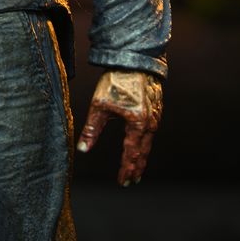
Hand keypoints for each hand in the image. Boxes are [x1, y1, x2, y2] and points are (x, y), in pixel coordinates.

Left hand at [77, 69, 162, 185]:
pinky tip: (142, 144)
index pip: (131, 153)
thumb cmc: (116, 80)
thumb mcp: (99, 105)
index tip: (123, 181)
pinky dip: (146, 142)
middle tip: (131, 181)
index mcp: (137, 123)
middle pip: (143, 151)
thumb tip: (82, 150)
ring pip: (149, 142)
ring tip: (137, 167)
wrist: (134, 59)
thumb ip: (92, 130)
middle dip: (136, 167)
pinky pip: (152, 130)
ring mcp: (156, 115)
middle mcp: (150, 122)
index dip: (126, 169)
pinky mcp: (156, 108)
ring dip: (142, 156)